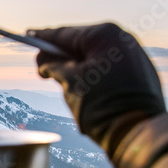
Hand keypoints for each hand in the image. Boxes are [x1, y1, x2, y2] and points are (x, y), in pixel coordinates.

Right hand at [30, 23, 165, 154]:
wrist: (137, 134)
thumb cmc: (101, 105)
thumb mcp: (68, 81)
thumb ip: (51, 64)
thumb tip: (42, 58)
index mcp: (105, 35)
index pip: (65, 34)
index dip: (43, 37)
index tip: (28, 35)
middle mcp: (123, 40)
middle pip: (81, 44)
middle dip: (61, 56)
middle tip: (42, 66)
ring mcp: (134, 56)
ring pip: (94, 56)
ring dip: (76, 67)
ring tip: (64, 82)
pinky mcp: (139, 73)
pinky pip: (108, 67)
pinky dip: (92, 74)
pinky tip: (82, 88)